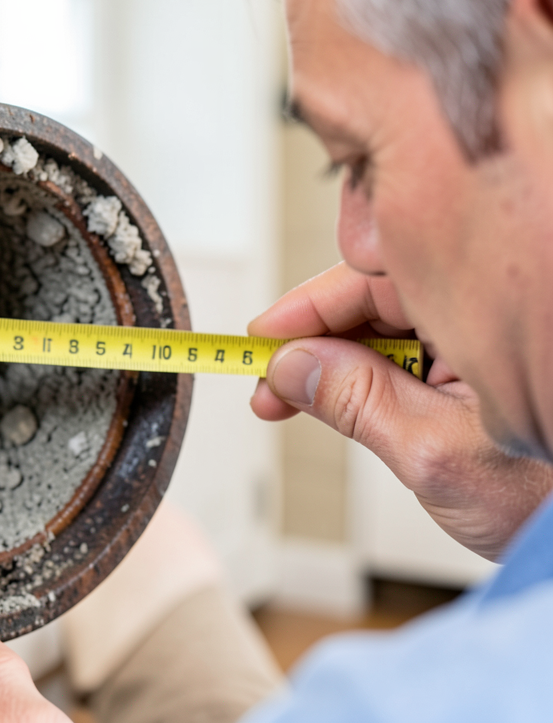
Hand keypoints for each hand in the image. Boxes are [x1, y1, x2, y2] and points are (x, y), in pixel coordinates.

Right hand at [249, 262, 552, 560]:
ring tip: (287, 401)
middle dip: (308, 344)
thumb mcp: (434, 452)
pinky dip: (351, 381)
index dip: (306, 310)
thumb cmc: (545, 497)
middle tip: (266, 384)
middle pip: (366, 307)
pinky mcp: (457, 375)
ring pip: (373, 335)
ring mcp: (464, 348)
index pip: (374, 287)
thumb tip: (292, 366)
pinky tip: (328, 400)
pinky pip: (390, 361)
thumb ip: (356, 402)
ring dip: (325, 366)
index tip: (259, 339)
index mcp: (480, 320)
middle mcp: (471, 323)